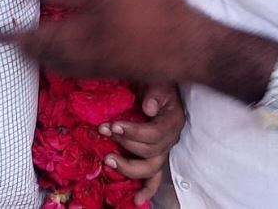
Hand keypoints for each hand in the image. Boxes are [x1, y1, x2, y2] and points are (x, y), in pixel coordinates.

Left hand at [0, 0, 206, 84]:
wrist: (189, 48)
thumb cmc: (169, 7)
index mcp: (101, 1)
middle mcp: (94, 30)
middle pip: (46, 34)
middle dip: (20, 35)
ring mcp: (97, 54)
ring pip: (54, 56)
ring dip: (32, 53)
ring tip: (15, 49)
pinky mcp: (104, 70)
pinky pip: (70, 70)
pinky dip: (52, 65)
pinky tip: (46, 63)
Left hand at [98, 84, 184, 204]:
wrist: (156, 86)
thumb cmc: (155, 84)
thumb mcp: (156, 81)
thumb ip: (154, 92)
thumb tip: (148, 108)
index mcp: (173, 120)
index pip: (153, 134)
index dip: (131, 132)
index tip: (112, 126)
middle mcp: (170, 139)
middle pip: (149, 151)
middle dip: (124, 143)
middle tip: (104, 132)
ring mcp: (164, 150)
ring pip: (150, 168)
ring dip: (128, 166)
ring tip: (108, 160)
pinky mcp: (156, 156)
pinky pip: (155, 178)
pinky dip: (147, 189)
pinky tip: (137, 199)